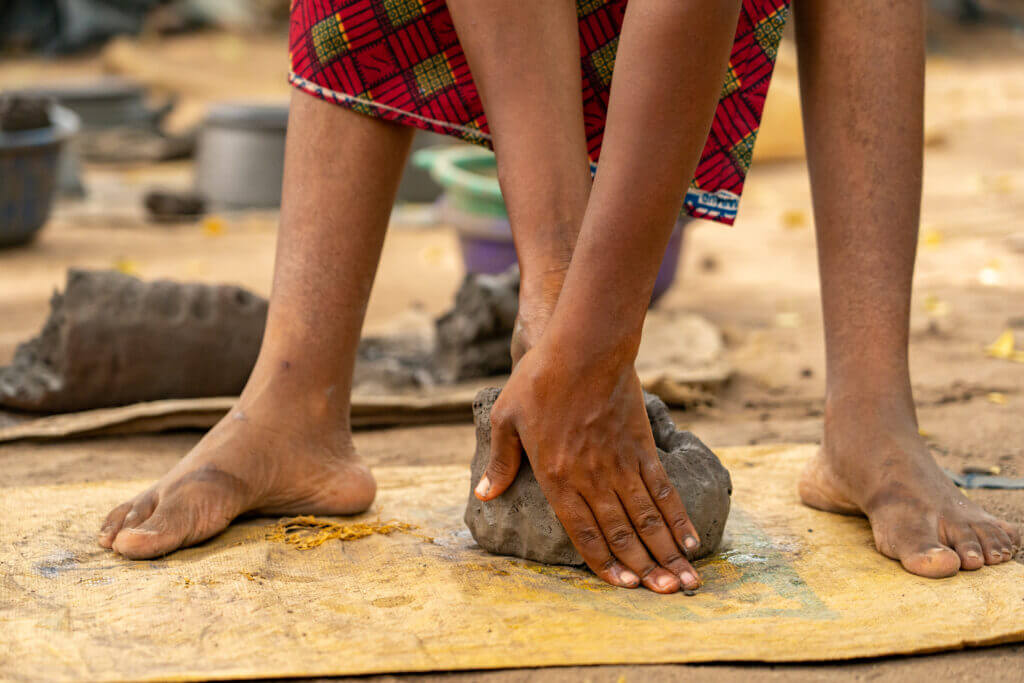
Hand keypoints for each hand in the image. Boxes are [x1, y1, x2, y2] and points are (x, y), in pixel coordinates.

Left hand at [475, 341, 701, 592]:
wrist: (583, 345)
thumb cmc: (539, 379)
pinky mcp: (642, 445)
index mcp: (556, 476)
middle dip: (644, 569)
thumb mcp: (505, 418)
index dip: (604, 562)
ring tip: (684, 582)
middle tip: (663, 595)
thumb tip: (485, 494)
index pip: (582, 532)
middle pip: (621, 533)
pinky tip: (690, 541)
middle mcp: (591, 477)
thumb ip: (501, 462)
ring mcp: (620, 463)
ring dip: (666, 553)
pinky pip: (662, 490)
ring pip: (647, 519)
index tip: (623, 587)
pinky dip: (677, 517)